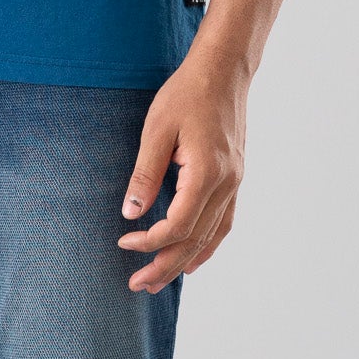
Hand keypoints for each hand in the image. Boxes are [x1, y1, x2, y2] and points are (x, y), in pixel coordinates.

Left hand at [117, 46, 248, 293]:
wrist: (224, 72)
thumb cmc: (187, 94)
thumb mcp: (157, 130)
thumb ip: (145, 174)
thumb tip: (130, 214)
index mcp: (207, 173)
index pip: (178, 225)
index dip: (150, 242)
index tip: (124, 244)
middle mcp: (226, 183)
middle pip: (196, 240)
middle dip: (165, 265)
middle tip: (137, 286)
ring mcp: (235, 183)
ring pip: (211, 235)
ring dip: (185, 261)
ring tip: (159, 280)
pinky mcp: (234, 178)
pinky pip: (224, 222)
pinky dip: (208, 244)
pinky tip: (192, 257)